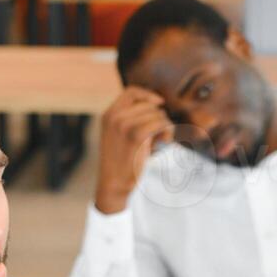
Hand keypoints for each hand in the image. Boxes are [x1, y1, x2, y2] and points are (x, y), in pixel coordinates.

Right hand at [95, 87, 174, 214]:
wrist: (112, 184)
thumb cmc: (120, 162)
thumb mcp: (119, 135)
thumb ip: (130, 119)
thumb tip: (158, 105)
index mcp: (108, 114)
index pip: (131, 92)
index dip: (148, 95)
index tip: (160, 103)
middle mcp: (114, 117)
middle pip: (149, 105)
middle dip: (158, 118)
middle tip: (158, 137)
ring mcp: (124, 125)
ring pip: (157, 114)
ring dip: (164, 127)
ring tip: (159, 142)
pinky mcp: (136, 136)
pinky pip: (161, 124)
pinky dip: (167, 133)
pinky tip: (163, 143)